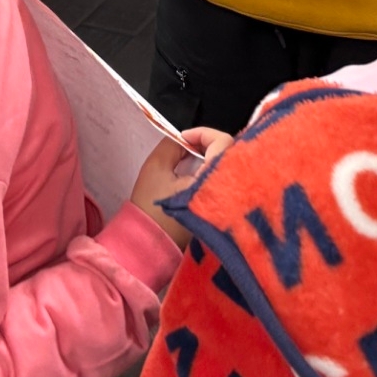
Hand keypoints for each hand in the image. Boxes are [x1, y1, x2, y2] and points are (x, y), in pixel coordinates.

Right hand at [130, 128, 234, 246]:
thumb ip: (173, 145)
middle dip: (207, 144)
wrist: (149, 243)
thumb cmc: (151, 208)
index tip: (183, 138)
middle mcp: (228, 191)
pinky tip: (192, 174)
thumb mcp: (156, 167)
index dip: (203, 133)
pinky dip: (210, 172)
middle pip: (228, 153)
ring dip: (209, 157)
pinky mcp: (222, 211)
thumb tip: (186, 140)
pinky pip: (224, 182)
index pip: (223, 142)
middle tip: (186, 146)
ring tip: (188, 158)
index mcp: (213, 180)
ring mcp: (228, 203)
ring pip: (226, 167)